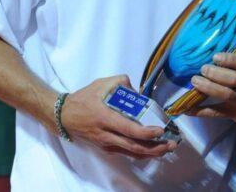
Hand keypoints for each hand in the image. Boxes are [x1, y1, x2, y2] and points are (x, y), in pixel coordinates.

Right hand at [60, 75, 176, 158]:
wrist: (64, 116)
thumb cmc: (83, 99)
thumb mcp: (101, 84)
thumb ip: (121, 82)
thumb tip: (138, 90)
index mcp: (105, 118)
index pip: (129, 129)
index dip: (146, 132)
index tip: (160, 130)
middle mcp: (106, 135)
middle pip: (134, 146)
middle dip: (155, 147)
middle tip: (171, 143)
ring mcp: (106, 144)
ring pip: (131, 152)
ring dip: (151, 153)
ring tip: (167, 148)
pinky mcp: (106, 148)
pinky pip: (126, 153)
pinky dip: (141, 153)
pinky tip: (152, 150)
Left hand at [188, 53, 235, 128]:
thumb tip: (223, 46)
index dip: (231, 60)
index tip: (216, 56)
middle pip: (235, 79)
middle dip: (217, 73)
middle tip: (203, 68)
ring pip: (225, 94)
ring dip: (208, 87)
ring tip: (195, 81)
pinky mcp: (234, 114)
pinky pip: (216, 112)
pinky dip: (200, 111)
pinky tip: (187, 108)